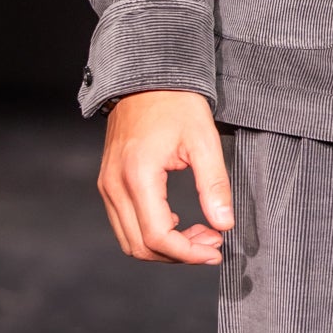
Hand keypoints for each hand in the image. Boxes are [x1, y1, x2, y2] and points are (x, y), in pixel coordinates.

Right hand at [97, 89, 233, 265]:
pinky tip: (179, 221)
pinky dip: (151, 233)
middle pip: (141, 247)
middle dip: (179, 254)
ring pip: (130, 240)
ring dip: (165, 248)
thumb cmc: (176, 103)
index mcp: (138, 176)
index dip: (189, 253)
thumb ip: (214, 185)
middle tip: (212, 243)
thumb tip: (224, 224)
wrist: (146, 78)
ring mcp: (108, 185)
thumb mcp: (204, 140)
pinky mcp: (109, 183)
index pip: (158, 237)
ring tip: (200, 233)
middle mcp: (115, 185)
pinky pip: (125, 224)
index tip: (216, 250)